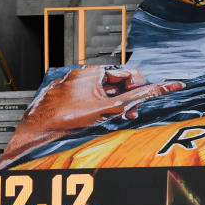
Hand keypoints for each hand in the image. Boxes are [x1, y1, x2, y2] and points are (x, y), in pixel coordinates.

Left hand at [0, 65, 182, 167]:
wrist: (36, 133)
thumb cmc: (69, 119)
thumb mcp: (111, 108)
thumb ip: (141, 97)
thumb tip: (169, 86)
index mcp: (92, 71)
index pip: (127, 73)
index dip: (137, 89)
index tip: (137, 104)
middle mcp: (79, 75)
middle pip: (114, 84)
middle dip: (125, 99)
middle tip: (129, 114)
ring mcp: (68, 87)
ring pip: (100, 93)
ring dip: (111, 106)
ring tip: (113, 119)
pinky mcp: (60, 98)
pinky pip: (85, 99)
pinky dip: (95, 109)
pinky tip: (94, 121)